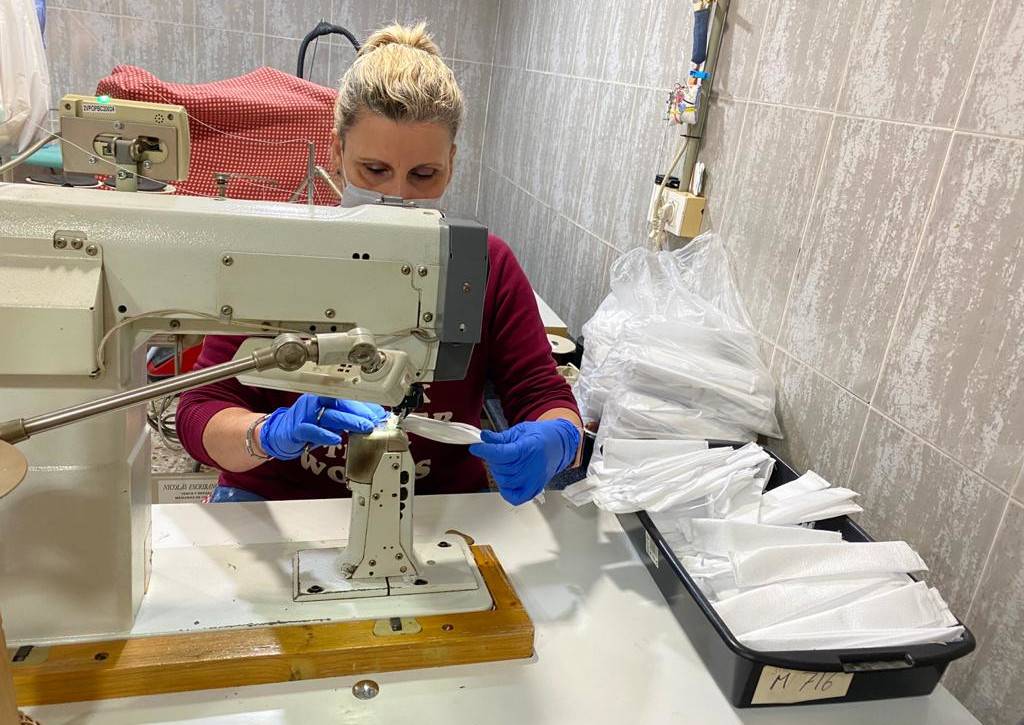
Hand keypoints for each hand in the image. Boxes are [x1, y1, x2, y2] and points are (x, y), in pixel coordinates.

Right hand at [258, 394, 386, 459]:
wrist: (279, 433)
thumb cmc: (307, 425)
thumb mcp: (330, 420)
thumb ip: (348, 419)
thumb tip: (372, 420)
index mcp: (325, 398)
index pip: (349, 398)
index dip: (366, 406)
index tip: (380, 414)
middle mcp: (315, 402)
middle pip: (341, 404)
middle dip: (361, 412)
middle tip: (376, 421)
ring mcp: (305, 414)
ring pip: (330, 415)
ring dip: (349, 421)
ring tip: (364, 428)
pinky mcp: (296, 429)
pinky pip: (311, 430)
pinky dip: (324, 434)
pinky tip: (335, 439)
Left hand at [469, 419, 579, 504]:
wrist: (559, 444)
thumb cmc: (541, 436)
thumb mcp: (520, 431)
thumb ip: (500, 438)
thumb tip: (484, 437)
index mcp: (528, 448)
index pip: (502, 453)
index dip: (485, 451)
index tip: (475, 448)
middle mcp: (532, 466)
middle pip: (501, 468)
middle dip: (492, 459)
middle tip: (494, 452)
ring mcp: (534, 480)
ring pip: (505, 481)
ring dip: (498, 472)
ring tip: (503, 463)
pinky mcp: (535, 488)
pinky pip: (515, 497)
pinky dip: (506, 491)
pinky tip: (506, 480)